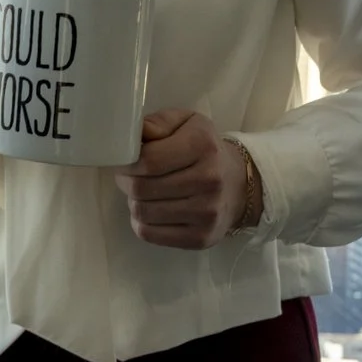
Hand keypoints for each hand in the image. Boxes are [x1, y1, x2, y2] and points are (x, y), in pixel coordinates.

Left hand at [115, 109, 249, 247]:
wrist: (237, 184)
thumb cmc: (202, 149)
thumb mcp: (185, 123)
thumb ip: (157, 123)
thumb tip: (132, 134)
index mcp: (202, 145)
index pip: (148, 160)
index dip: (127, 162)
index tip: (125, 161)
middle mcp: (209, 180)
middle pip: (141, 188)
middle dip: (127, 181)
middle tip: (130, 177)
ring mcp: (207, 213)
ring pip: (142, 212)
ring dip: (134, 202)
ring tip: (144, 193)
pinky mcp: (201, 238)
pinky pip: (149, 234)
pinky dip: (142, 222)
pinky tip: (152, 211)